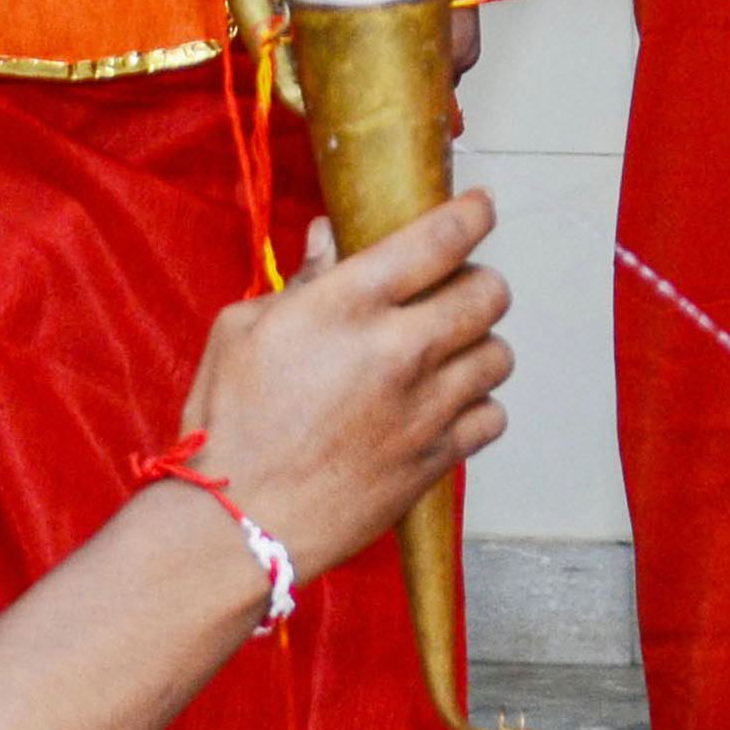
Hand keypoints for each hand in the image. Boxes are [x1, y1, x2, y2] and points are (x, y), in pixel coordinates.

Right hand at [171, 191, 515, 581]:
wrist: (241, 521)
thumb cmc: (230, 423)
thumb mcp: (242, 330)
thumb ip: (301, 281)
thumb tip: (330, 237)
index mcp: (348, 305)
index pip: (439, 239)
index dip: (470, 215)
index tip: (479, 208)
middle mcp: (400, 349)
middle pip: (488, 292)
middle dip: (478, 281)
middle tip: (453, 291)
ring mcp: (427, 406)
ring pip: (498, 354)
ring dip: (478, 345)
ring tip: (446, 353)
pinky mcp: (437, 456)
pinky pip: (492, 416)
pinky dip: (477, 408)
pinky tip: (444, 407)